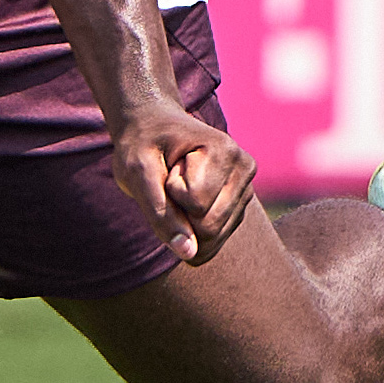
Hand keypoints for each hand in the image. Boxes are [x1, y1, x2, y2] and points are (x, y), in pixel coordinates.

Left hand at [111, 105, 259, 265]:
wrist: (153, 128)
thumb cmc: (142, 145)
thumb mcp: (137, 173)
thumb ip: (161, 214)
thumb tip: (189, 254)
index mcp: (224, 150)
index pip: (196, 203)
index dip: (169, 191)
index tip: (166, 165)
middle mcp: (245, 168)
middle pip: (210, 226)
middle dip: (178, 211)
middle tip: (170, 180)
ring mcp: (246, 189)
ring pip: (214, 238)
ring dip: (185, 220)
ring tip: (179, 187)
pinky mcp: (240, 206)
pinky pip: (215, 241)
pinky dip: (192, 228)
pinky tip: (188, 199)